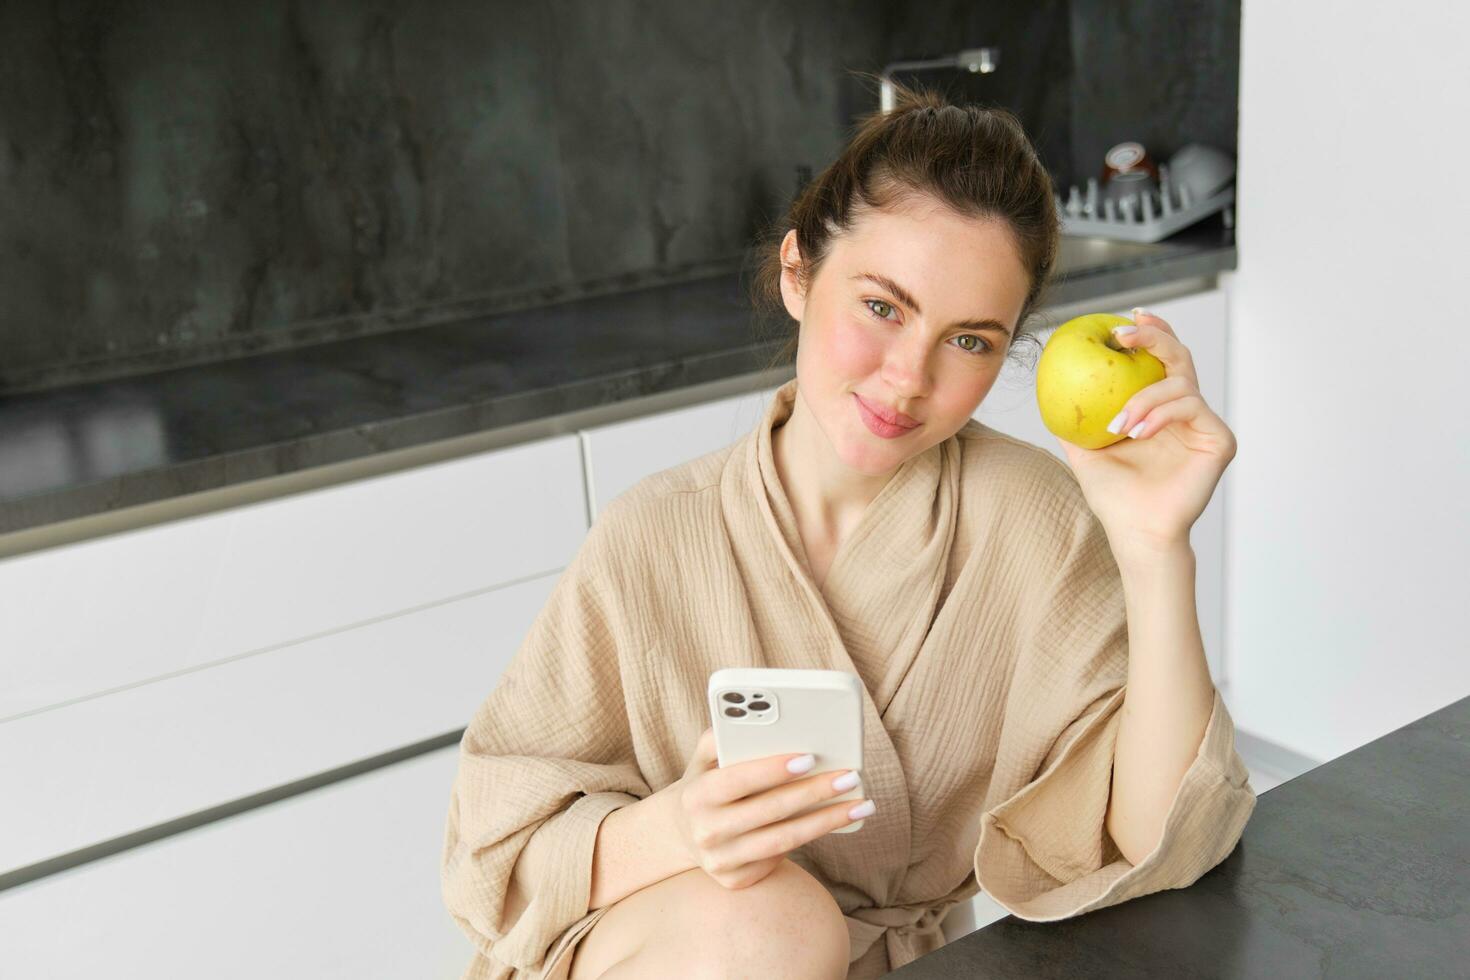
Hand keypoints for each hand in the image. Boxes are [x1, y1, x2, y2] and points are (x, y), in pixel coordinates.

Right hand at [668, 727, 870, 889]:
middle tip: (850, 776)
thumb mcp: (703, 758)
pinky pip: (781, 857)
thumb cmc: (706, 782)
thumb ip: (723, 735)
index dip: (773, 769)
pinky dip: (813, 836)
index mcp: (696, 795)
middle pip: (769, 811)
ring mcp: (721, 861)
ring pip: (784, 840)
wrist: (682, 832)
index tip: (810, 757)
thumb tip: (759, 720)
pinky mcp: (737, 880)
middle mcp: (706, 831)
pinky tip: (836, 820)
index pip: (737, 780)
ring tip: (860, 803)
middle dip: (814, 792)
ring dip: (826, 820)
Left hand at [1055, 309, 1237, 559]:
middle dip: (1154, 336)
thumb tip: (1046, 385)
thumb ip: (1073, 419)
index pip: (1159, 361)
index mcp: (1160, 409)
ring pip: (1180, 383)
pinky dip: (1160, 413)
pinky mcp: (1219, 439)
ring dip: (1143, 397)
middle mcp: (1186, 412)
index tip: (1124, 319)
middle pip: (1178, 356)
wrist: (1135, 532)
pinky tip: (1137, 431)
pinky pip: (1190, 406)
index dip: (1149, 333)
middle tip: (1123, 334)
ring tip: (1119, 423)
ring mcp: (1204, 424)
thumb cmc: (1113, 497)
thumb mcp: (1084, 449)